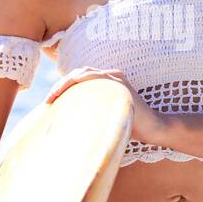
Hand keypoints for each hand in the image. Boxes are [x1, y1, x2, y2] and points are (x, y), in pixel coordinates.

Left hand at [46, 67, 167, 145]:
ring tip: (54, 96)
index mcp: (106, 82)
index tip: (49, 102)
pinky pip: (98, 76)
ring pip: (85, 72)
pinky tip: (72, 86)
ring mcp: (116, 79)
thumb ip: (92, 114)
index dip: (62, 87)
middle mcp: (111, 76)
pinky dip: (83, 79)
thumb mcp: (106, 117)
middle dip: (60, 85)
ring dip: (67, 82)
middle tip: (47, 100)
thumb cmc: (131, 127)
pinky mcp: (121, 85)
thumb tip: (69, 125)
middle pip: (79, 73)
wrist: (155, 129)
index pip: (79, 79)